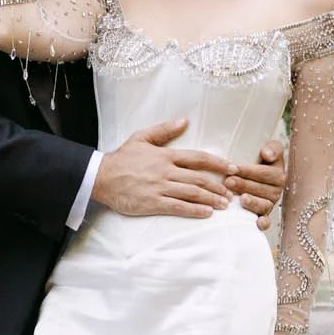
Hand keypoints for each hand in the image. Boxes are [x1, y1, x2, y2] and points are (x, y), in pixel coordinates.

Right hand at [92, 118, 235, 218]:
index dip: (217, 163)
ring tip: (223, 205)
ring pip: (191, 193)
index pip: (197, 158)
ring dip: (210, 199)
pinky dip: (194, 210)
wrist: (101, 177)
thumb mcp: (141, 138)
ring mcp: (159, 188)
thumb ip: (164, 130)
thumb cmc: (122, 158)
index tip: (232, 168)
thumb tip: (184, 120)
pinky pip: (178, 207)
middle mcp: (165, 171)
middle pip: (199, 178)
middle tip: (231, 192)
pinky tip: (206, 213)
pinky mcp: (152, 203)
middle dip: (218, 186)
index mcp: (165, 155)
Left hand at [224, 137, 286, 232]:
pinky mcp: (263, 216)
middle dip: (245, 185)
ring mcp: (269, 204)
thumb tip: (267, 154)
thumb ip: (273, 148)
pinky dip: (263, 223)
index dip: (250, 171)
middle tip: (228, 182)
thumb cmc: (260, 160)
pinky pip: (266, 222)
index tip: (234, 168)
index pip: (265, 173)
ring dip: (252, 202)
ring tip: (241, 199)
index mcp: (278, 175)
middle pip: (262, 190)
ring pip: (264, 205)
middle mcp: (276, 191)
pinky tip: (258, 223)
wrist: (255, 172)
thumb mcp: (271, 149)